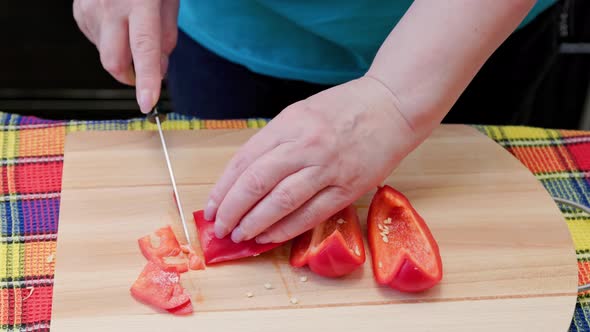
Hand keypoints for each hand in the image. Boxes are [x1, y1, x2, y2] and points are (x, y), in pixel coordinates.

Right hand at [73, 0, 178, 112]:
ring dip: (122, 56)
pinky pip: (96, 41)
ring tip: (133, 30)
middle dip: (130, 78)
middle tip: (144, 75)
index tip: (148, 103)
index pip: (144, 49)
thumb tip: (159, 70)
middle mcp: (110, 6)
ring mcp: (90, 9)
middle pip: (114, 61)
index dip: (147, 79)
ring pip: (104, 53)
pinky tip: (118, 23)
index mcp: (139, 1)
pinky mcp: (79, 11)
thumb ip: (166, 35)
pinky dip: (110, 42)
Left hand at [203, 76, 419, 243]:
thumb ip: (276, 140)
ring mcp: (328, 167)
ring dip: (255, 223)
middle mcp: (305, 145)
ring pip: (281, 202)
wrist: (394, 105)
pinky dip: (286, 228)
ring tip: (240, 236)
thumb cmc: (346, 108)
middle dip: (233, 210)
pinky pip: (311, 213)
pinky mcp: (348, 187)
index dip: (224, 188)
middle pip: (257, 183)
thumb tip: (247, 176)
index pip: (245, 160)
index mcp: (289, 123)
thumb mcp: (302, 112)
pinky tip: (270, 237)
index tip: (212, 206)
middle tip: (221, 227)